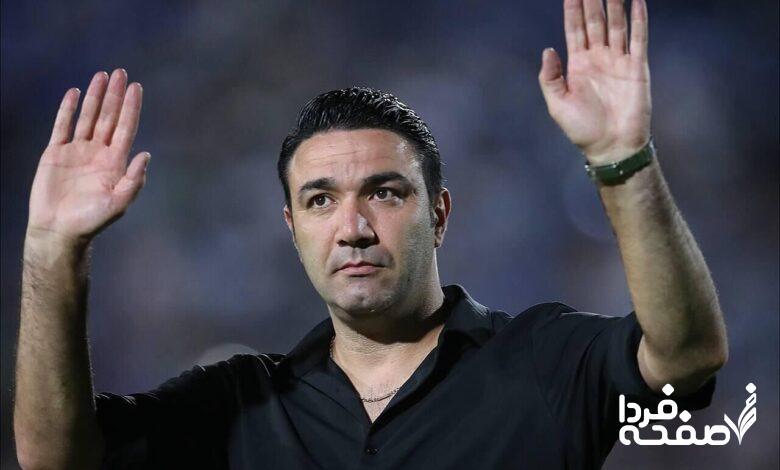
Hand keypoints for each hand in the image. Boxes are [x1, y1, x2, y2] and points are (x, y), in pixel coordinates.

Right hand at [27, 69, 149, 244]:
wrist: (59, 230)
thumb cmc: (92, 220)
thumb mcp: (119, 203)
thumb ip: (134, 180)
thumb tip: (147, 155)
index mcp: (115, 162)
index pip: (126, 128)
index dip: (131, 108)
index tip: (137, 88)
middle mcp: (98, 152)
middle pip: (109, 117)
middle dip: (115, 96)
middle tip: (121, 73)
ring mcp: (77, 151)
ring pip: (88, 117)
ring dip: (96, 97)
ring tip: (102, 75)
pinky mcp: (56, 153)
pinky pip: (62, 126)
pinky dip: (68, 109)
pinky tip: (75, 93)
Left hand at [539, 0, 650, 163]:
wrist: (611, 147)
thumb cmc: (582, 130)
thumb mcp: (557, 104)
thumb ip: (550, 77)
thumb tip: (548, 49)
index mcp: (578, 65)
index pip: (574, 29)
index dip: (572, 8)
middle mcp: (598, 58)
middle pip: (595, 21)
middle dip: (592, 0)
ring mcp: (618, 61)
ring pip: (616, 25)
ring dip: (614, 4)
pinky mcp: (636, 67)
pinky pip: (638, 39)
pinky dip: (639, 20)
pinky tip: (637, 1)